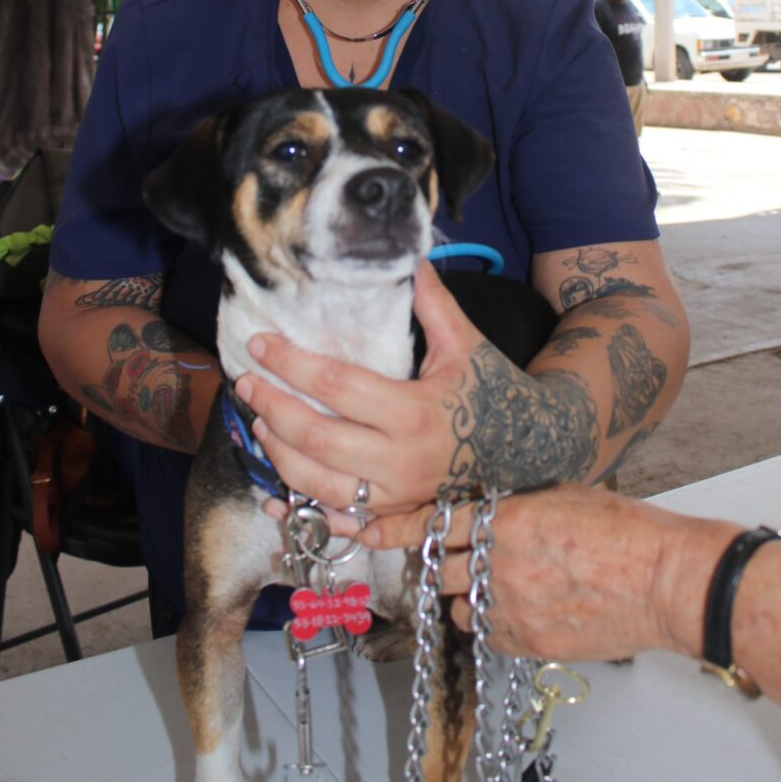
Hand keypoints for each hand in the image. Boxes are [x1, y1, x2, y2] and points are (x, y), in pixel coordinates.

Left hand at [236, 260, 484, 516]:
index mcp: (415, 412)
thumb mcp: (466, 346)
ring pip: (318, 484)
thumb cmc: (494, 391)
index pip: (337, 385)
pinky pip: (337, 522)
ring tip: (259, 423)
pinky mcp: (394, 517)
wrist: (533, 449)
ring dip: (279, 455)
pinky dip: (299, 512)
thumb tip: (410, 260)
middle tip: (247, 383)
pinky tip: (272, 498)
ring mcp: (396, 496)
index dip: (291, 364)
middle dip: (272, 408)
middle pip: (317, 437)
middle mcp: (401, 460)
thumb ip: (434, 306)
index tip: (262, 344)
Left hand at [358, 485, 731, 661]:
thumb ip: (515, 504)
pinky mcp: (527, 641)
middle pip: (437, 568)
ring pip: (458, 604)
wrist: (664, 580)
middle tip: (448, 559)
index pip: (432, 523)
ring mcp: (511, 606)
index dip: (396, 527)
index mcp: (507, 519)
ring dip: (466, 594)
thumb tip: (487, 507)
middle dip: (439, 564)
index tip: (369, 528)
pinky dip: (494, 622)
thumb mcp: (561, 495)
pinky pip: (488, 633)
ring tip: (497, 585)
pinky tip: (522, 608)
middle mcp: (499, 563)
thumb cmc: (623, 530)